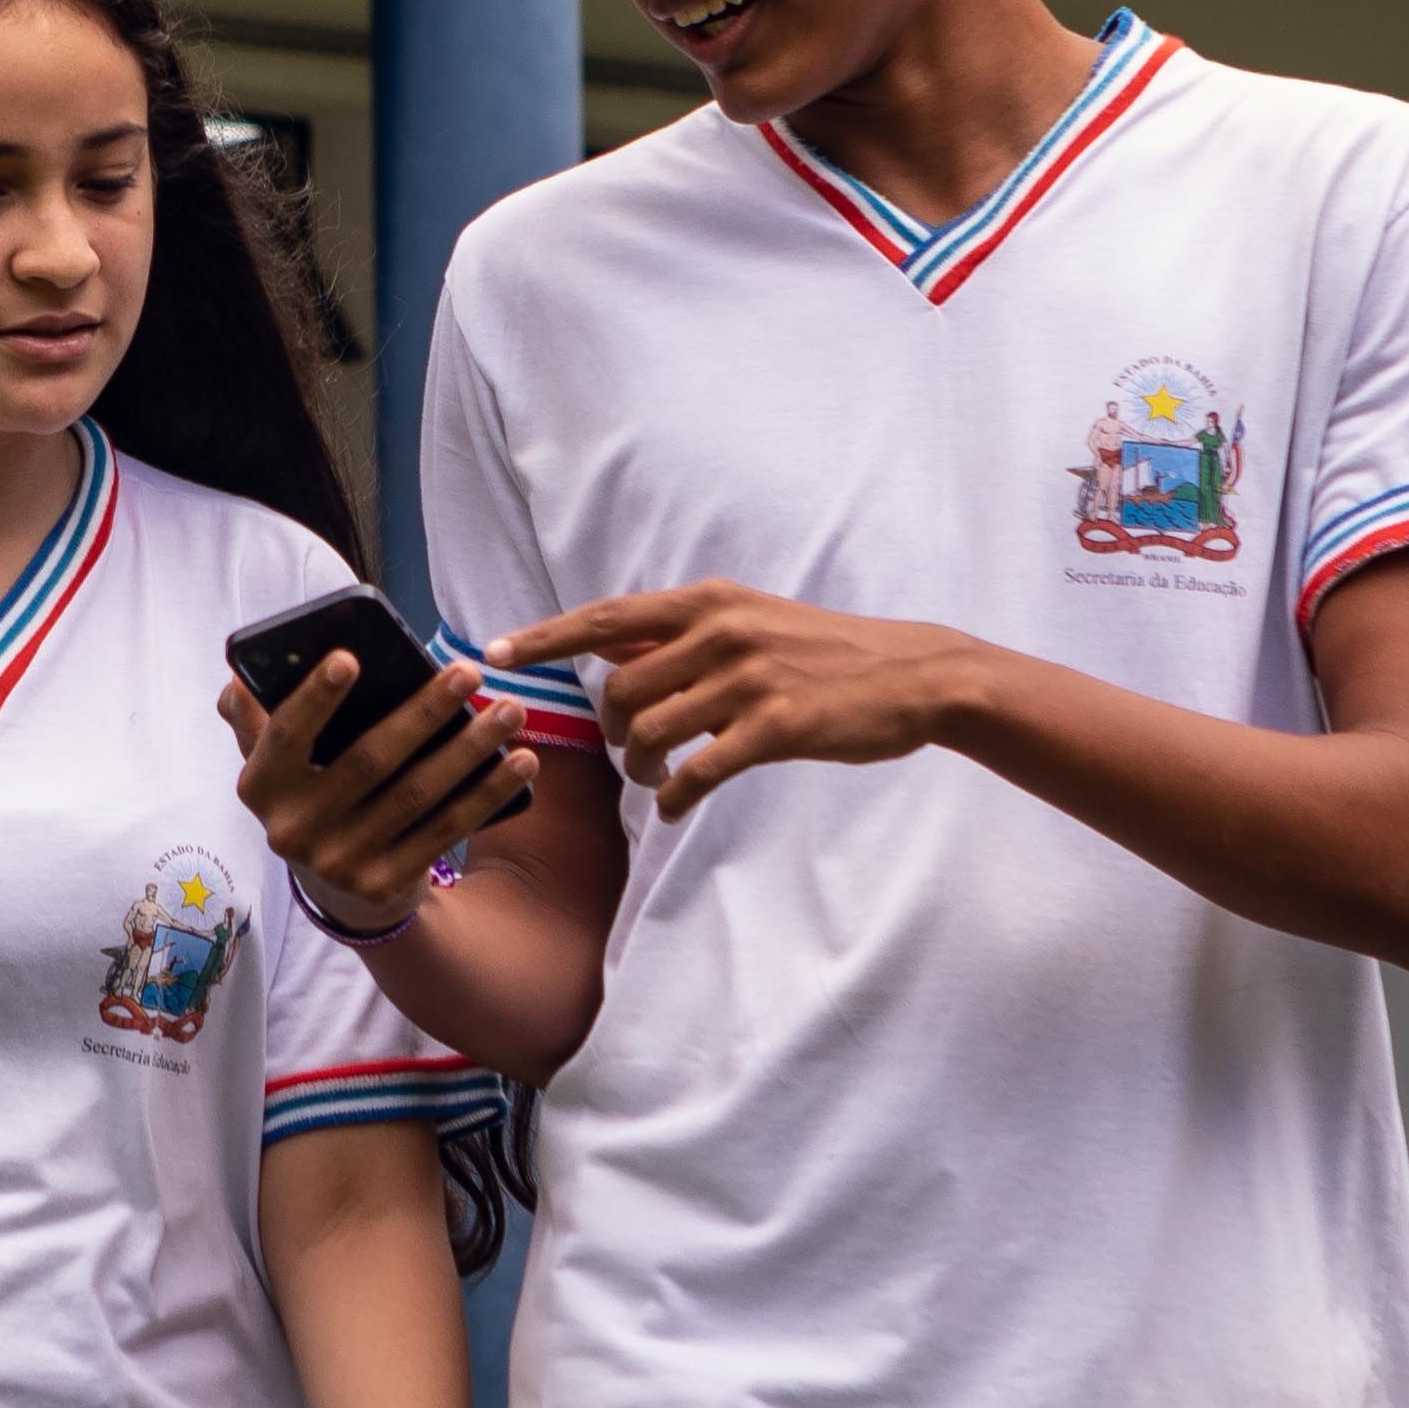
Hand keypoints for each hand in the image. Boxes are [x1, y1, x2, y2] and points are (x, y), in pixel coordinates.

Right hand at [224, 652, 533, 928]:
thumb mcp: (275, 760)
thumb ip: (256, 717)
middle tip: (468, 671)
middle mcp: (292, 831)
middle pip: (369, 761)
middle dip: (424, 712)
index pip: (286, 735)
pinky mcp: (384, 884)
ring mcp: (339, 864)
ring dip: (470, 748)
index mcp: (260, 787)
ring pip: (417, 795)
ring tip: (510, 709)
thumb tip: (240, 678)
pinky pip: (445, 831)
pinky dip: (488, 794)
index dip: (315, 697)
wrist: (338, 887)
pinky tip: (520, 761)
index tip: (353, 657)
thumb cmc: (313, 791)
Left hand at [505, 587, 987, 819]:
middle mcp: (722, 632)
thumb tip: (611, 647)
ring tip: (656, 781)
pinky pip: (698, 771)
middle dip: (611, 731)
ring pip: (650, 732)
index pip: (607, 617)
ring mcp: (749, 679)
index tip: (494, 654)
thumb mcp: (750, 622)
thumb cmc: (824, 653)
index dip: (545, 637)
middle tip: (631, 755)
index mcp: (710, 602)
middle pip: (619, 689)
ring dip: (640, 769)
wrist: (914, 675)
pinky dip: (677, 796)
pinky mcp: (776, 727)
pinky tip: (679, 805)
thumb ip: (683, 635)